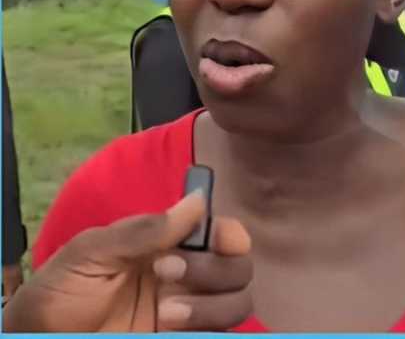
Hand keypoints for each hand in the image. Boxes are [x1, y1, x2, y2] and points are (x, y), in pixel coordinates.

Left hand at [2, 192, 252, 331]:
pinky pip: (220, 332)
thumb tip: (198, 201)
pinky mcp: (185, 336)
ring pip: (239, 303)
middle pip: (239, 268)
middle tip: (164, 273)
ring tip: (167, 313)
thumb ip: (143, 230)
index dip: (230, 234)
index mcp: (170, 245)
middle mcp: (188, 276)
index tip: (218, 239)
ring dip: (211, 306)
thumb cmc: (61, 290)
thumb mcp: (91, 252)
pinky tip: (169, 328)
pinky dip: (205, 327)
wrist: (43, 338)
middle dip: (212, 269)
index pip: (222, 234)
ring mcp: (189, 310)